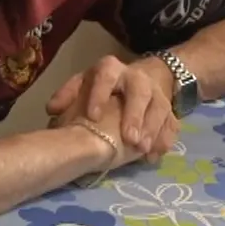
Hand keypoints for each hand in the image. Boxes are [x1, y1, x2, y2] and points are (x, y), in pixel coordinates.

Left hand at [46, 55, 178, 160]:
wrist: (136, 81)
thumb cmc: (101, 88)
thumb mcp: (82, 84)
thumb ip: (67, 95)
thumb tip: (52, 110)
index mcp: (111, 70)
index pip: (106, 76)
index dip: (99, 94)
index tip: (92, 116)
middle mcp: (137, 78)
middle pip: (140, 92)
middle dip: (135, 115)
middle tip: (130, 138)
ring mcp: (156, 94)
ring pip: (160, 108)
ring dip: (152, 130)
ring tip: (142, 150)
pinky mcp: (169, 111)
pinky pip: (172, 124)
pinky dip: (164, 140)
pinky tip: (154, 156)